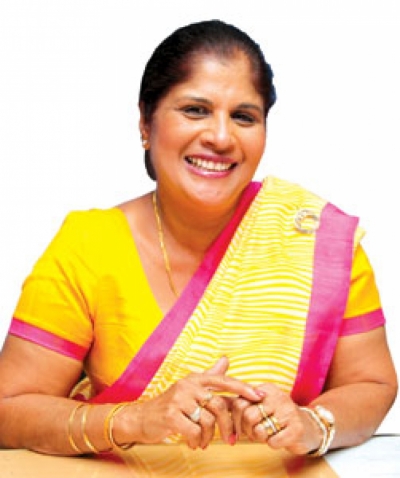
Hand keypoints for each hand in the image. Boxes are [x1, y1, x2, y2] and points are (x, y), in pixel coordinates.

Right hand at [133, 357, 263, 449]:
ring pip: (208, 420)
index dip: (242, 388)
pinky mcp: (171, 415)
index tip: (259, 396)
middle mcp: (188, 385)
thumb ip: (210, 376)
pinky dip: (197, 441)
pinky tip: (194, 443)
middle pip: (219, 405)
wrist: (142, 418)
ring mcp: (178, 399)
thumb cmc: (171, 405)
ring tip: (205, 442)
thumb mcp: (190, 388)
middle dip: (228, 425)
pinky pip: (195, 431)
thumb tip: (226, 359)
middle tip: (231, 439)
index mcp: (196, 378)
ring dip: (210, 436)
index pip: (224, 381)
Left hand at [231, 383, 321, 454]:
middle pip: (248, 416)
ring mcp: (288, 411)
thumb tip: (219, 408)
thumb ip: (242, 405)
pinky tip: (279, 438)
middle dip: (247, 430)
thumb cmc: (278, 418)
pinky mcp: (297, 428)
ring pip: (259, 430)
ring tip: (267, 435)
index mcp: (265, 389)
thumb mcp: (261, 406)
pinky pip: (273, 442)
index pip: (239, 402)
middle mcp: (277, 396)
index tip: (240, 426)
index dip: (236, 419)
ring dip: (260, 438)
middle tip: (254, 433)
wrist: (309, 427)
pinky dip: (273, 444)